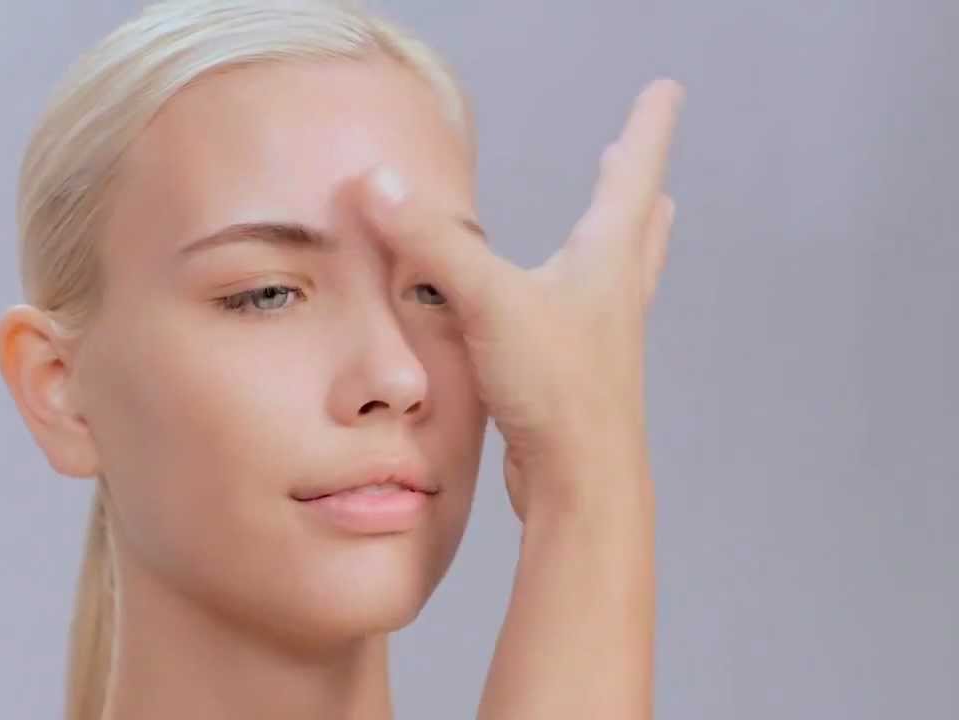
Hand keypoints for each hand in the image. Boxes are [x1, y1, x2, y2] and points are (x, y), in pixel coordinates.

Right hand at [359, 78, 684, 519]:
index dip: (647, 128)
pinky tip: (551, 309)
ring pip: (614, 276)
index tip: (667, 91)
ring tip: (620, 226)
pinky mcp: (575, 378)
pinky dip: (573, 295)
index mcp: (604, 262)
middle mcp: (611, 296)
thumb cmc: (557, 392)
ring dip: (616, 241)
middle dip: (634, 186)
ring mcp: (598, 341)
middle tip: (632, 157)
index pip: (633, 175)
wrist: (583, 484)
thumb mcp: (488, 301)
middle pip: (636, 227)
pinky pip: (578, 321)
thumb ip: (431, 242)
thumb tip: (376, 185)